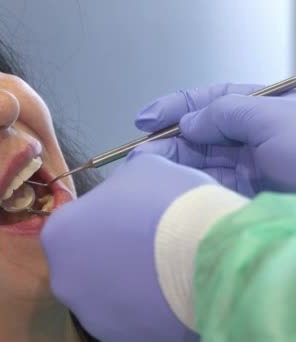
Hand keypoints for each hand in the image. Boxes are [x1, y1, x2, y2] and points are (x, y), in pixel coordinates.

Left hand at [42, 154, 209, 340]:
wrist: (210, 258)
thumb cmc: (168, 203)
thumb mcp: (144, 168)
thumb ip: (124, 176)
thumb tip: (129, 182)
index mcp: (58, 232)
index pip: (74, 222)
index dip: (104, 217)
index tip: (130, 217)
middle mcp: (62, 277)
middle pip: (84, 261)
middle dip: (110, 253)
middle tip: (147, 244)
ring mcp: (88, 312)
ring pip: (105, 293)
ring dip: (125, 282)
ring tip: (162, 271)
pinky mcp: (117, 337)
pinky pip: (127, 317)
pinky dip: (143, 308)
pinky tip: (168, 295)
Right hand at [133, 83, 295, 195]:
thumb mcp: (276, 120)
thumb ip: (227, 113)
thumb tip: (187, 122)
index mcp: (271, 107)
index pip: (216, 99)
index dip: (177, 107)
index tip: (147, 119)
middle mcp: (260, 136)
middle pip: (204, 133)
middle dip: (168, 140)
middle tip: (140, 152)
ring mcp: (256, 168)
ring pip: (203, 162)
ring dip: (172, 164)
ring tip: (145, 169)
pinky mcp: (249, 198)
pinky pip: (211, 188)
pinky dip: (188, 186)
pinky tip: (168, 187)